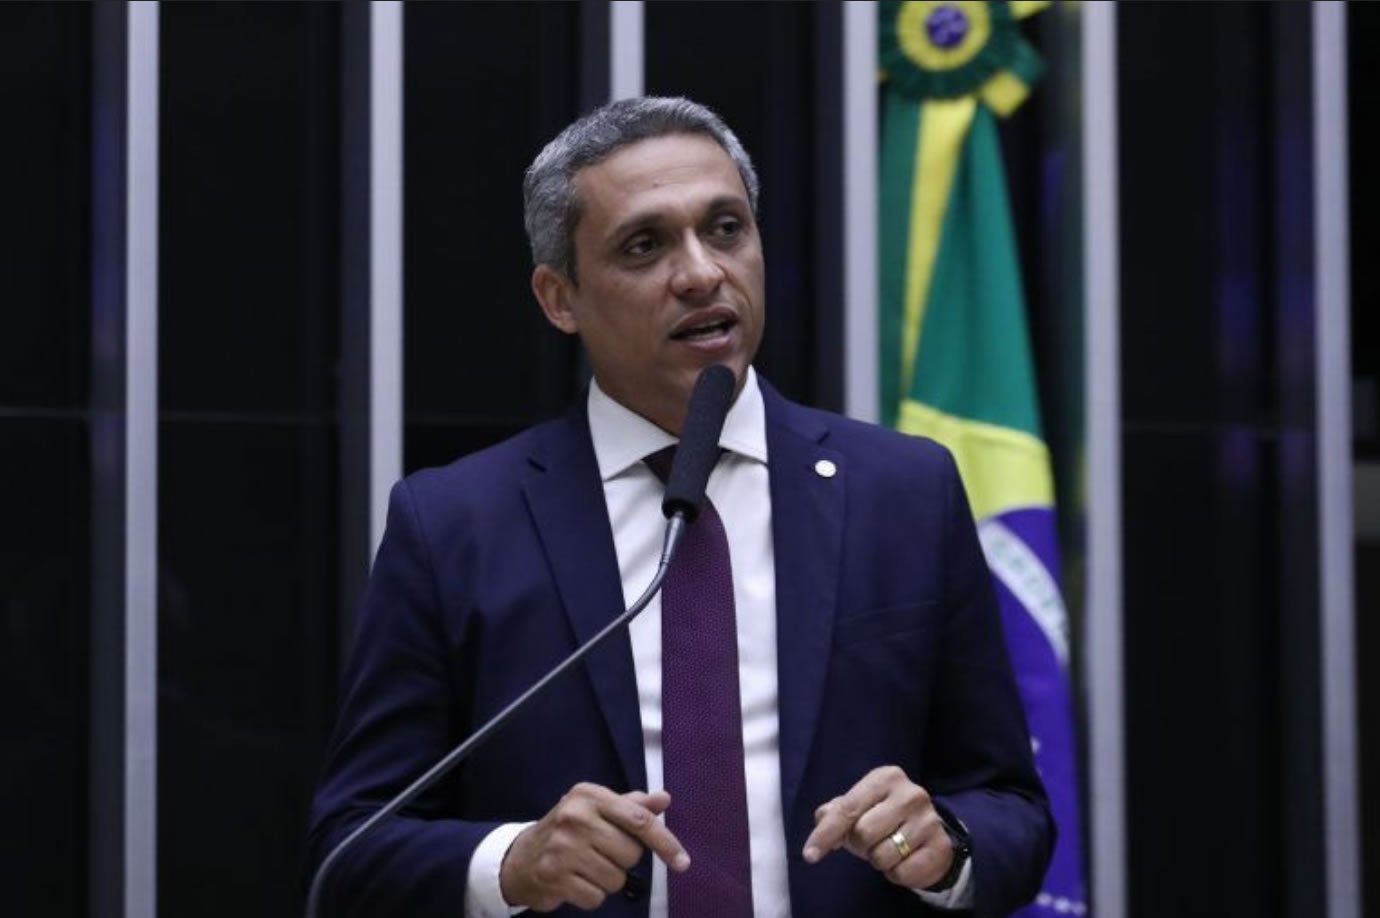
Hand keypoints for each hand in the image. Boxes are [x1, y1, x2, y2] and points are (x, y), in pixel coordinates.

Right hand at [499, 783, 689, 911]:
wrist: (521, 857)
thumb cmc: (570, 831)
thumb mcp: (598, 810)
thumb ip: (632, 806)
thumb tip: (664, 799)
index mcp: (590, 795)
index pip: (639, 820)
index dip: (665, 842)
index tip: (682, 862)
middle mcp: (574, 816)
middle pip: (630, 854)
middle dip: (623, 860)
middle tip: (601, 853)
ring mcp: (562, 847)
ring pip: (616, 879)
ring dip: (607, 880)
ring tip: (586, 868)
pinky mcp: (553, 876)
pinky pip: (596, 897)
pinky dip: (591, 895)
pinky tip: (575, 882)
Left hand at [801, 765, 952, 889]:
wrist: (929, 834)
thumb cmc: (884, 816)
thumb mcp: (859, 806)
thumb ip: (836, 811)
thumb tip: (822, 820)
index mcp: (886, 777)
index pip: (847, 809)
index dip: (826, 834)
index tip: (810, 855)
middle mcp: (911, 794)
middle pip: (862, 834)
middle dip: (859, 845)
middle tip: (869, 841)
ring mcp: (929, 820)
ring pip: (882, 856)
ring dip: (878, 860)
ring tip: (889, 848)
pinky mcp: (940, 847)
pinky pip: (901, 873)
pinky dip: (896, 873)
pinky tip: (904, 859)